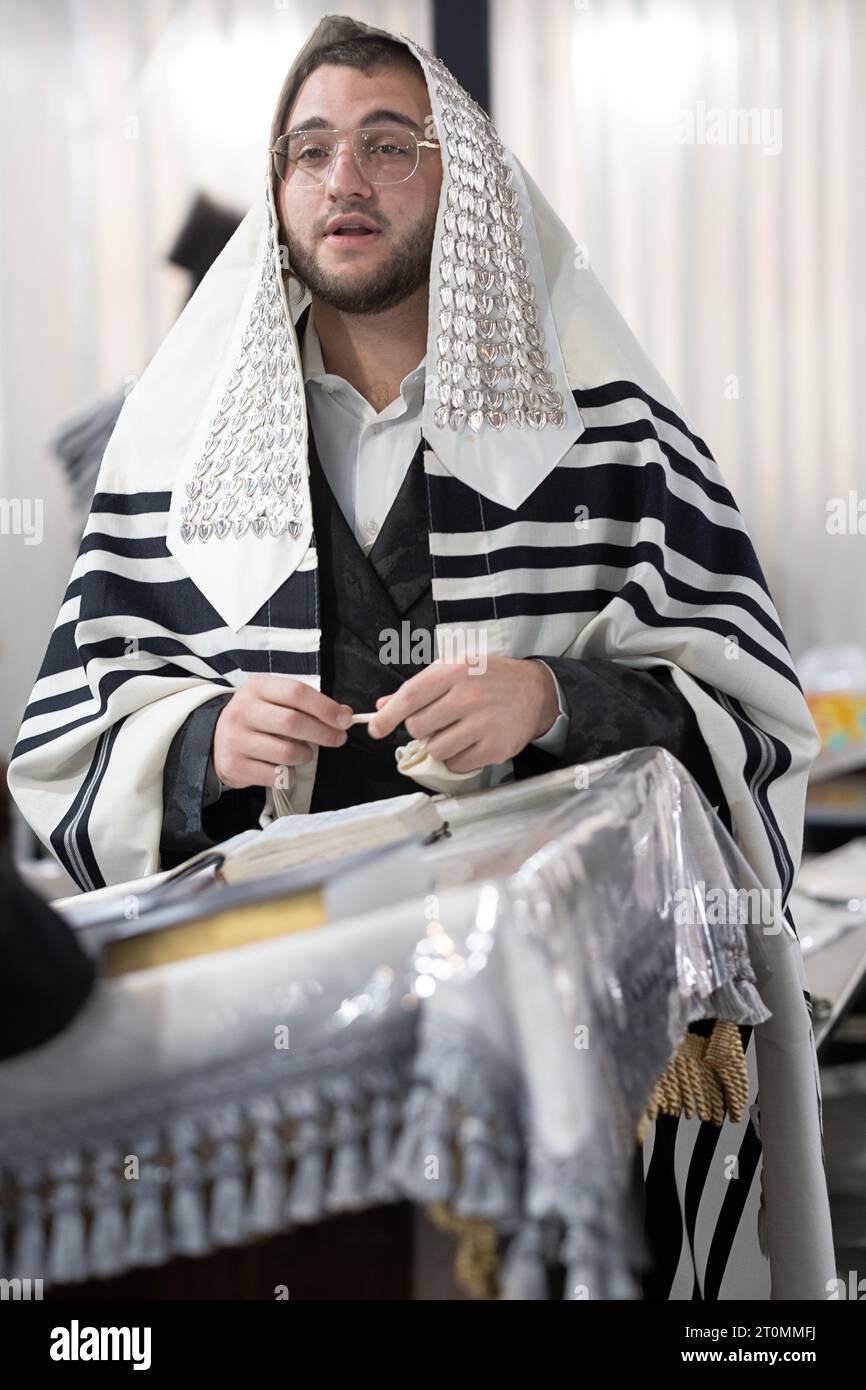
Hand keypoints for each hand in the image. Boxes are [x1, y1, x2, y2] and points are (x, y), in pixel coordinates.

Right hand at [213, 674, 352, 789]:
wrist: (218, 739)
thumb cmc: (259, 718)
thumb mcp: (277, 700)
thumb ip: (309, 704)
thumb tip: (344, 715)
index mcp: (257, 687)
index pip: (296, 693)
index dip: (325, 707)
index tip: (345, 720)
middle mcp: (242, 711)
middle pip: (293, 722)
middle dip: (324, 733)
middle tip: (338, 739)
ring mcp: (235, 739)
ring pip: (286, 752)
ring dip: (305, 755)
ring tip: (304, 752)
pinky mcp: (233, 766)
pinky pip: (275, 775)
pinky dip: (289, 774)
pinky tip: (285, 766)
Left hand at [367, 657, 558, 772]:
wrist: (535, 692)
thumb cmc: (488, 678)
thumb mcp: (454, 670)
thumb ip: (418, 689)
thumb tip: (382, 707)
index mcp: (456, 671)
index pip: (410, 696)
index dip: (388, 717)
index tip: (375, 730)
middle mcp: (470, 696)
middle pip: (418, 727)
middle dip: (420, 729)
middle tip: (438, 721)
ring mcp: (484, 724)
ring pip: (436, 749)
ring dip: (439, 746)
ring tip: (457, 731)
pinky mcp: (496, 748)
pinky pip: (457, 764)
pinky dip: (458, 759)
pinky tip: (471, 742)